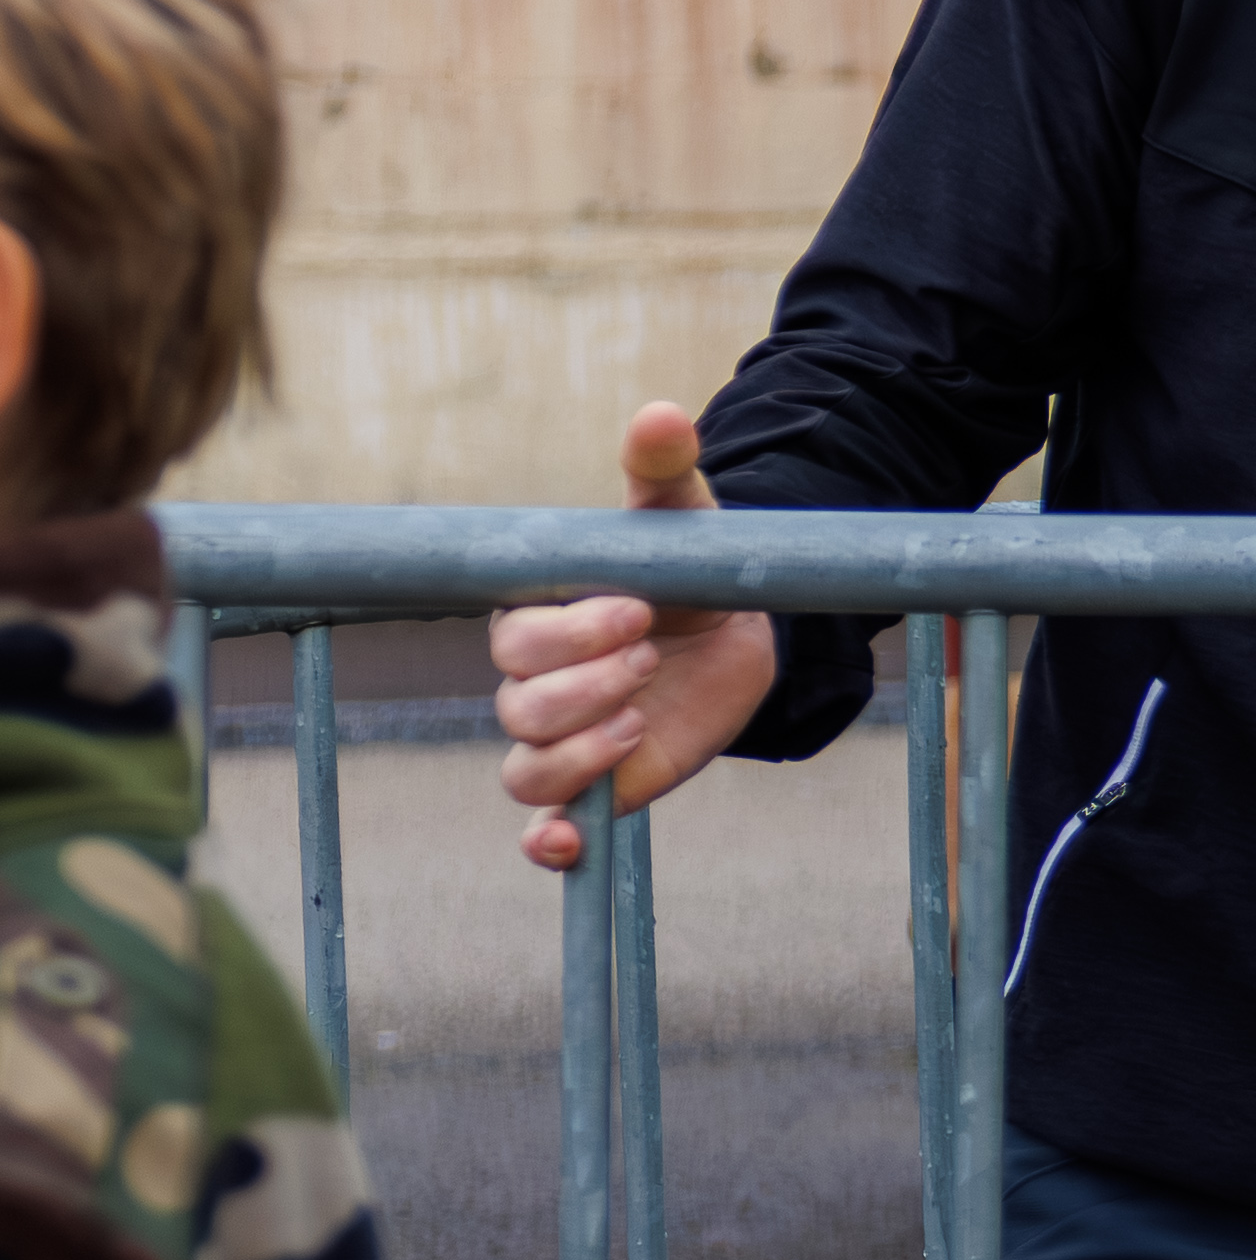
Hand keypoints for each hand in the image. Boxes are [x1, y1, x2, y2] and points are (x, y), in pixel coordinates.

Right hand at [489, 401, 776, 873]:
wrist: (732, 627)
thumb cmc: (685, 567)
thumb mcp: (679, 518)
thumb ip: (661, 469)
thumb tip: (662, 413)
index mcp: (538, 618)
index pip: (518, 639)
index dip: (572, 634)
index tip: (638, 607)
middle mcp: (534, 684)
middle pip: (518, 704)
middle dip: (586, 685)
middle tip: (648, 655)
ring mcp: (562, 739)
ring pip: (527, 769)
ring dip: (581, 753)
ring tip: (643, 717)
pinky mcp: (597, 784)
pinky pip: (545, 826)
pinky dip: (549, 844)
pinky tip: (569, 846)